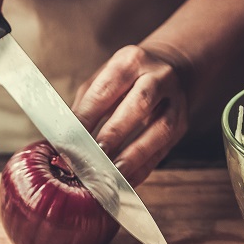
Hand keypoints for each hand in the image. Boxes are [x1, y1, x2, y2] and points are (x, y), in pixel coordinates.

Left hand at [72, 44, 190, 186]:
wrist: (171, 68)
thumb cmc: (126, 79)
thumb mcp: (102, 80)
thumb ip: (84, 107)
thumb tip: (61, 140)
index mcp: (130, 61)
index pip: (105, 90)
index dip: (86, 117)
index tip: (68, 141)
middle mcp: (158, 77)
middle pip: (138, 104)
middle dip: (114, 134)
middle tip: (92, 157)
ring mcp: (176, 101)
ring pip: (160, 130)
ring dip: (134, 155)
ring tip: (111, 175)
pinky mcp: (183, 124)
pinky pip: (164, 150)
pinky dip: (143, 169)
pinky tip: (125, 182)